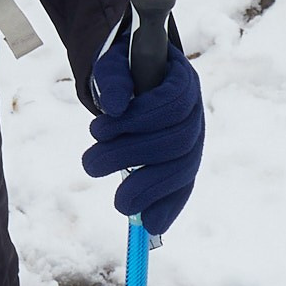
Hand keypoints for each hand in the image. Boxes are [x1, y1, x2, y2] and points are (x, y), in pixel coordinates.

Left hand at [82, 37, 203, 235]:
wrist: (132, 75)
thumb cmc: (122, 67)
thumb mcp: (112, 62)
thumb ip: (113, 78)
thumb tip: (116, 106)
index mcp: (182, 81)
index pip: (171, 103)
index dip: (136, 119)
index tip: (96, 130)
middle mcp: (195, 112)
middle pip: (176, 141)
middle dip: (131, 156)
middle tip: (89, 166)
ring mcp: (194, 139)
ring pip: (181, 168)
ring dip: (148, 188)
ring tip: (118, 202)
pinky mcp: (185, 162)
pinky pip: (183, 186)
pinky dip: (168, 206)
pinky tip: (152, 224)